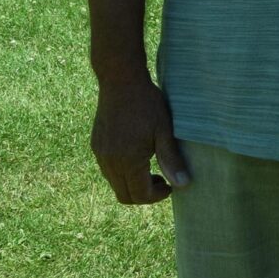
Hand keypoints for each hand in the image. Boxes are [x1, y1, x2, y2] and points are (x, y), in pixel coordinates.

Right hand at [90, 69, 189, 204]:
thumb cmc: (147, 104)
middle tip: (162, 181)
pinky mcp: (96, 146)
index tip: (171, 186)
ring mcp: (100, 154)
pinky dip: (123, 173)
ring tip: (152, 168)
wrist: (121, 81)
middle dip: (144, 195)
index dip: (157, 196)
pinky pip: (108, 170)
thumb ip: (171, 159)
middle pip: (124, 195)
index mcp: (127, 160)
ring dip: (133, 183)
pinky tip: (137, 157)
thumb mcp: (164, 131)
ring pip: (115, 184)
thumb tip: (182, 185)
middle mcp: (109, 162)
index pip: (140, 195)